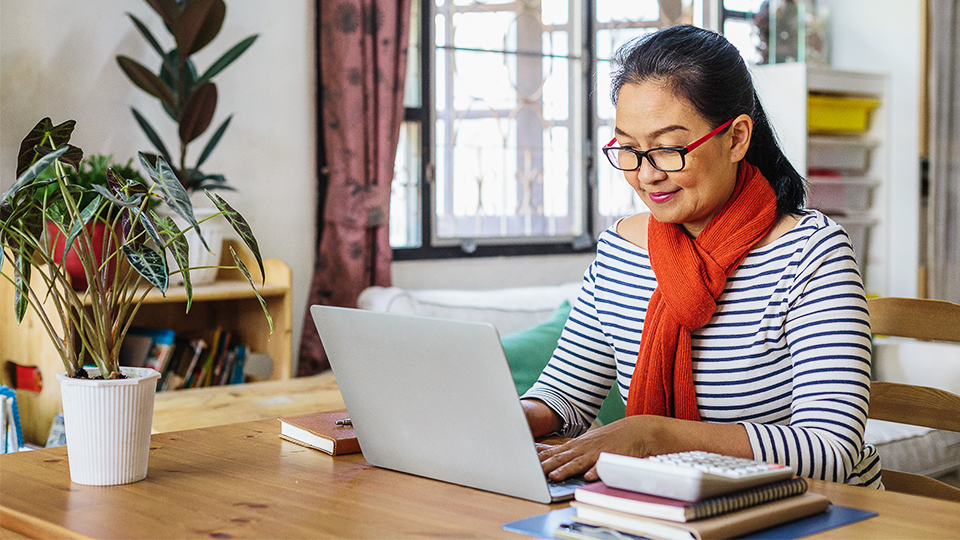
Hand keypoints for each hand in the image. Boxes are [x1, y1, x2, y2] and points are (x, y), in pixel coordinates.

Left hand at [537, 415, 657, 481]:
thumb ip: (561, 449)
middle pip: (561, 458)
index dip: (538, 461)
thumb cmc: (606, 439)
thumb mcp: (581, 441)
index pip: (553, 453)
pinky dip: (596, 471)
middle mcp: (583, 449)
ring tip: (554, 476)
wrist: (634, 430)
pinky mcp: (612, 458)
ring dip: (566, 469)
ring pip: (579, 462)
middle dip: (546, 466)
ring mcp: (597, 453)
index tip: (523, 466)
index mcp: (575, 446)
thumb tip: (539, 451)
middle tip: (532, 473)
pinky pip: (603, 466)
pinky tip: (589, 477)